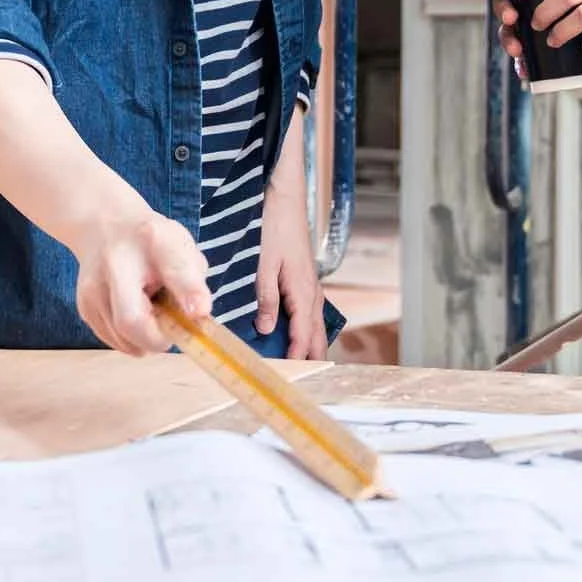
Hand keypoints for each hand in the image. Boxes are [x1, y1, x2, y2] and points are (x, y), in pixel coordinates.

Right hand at [70, 207, 210, 356]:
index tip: (198, 312)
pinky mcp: (85, 308)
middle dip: (159, 337)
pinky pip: (116, 341)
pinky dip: (132, 339)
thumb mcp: (179, 247)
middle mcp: (113, 264)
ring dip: (146, 339)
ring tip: (152, 312)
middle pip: (132, 320)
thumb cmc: (149, 242)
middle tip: (173, 328)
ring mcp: (93, 289)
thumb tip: (198, 314)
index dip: (188, 292)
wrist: (103, 227)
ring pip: (125, 340)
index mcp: (150, 239)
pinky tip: (136, 314)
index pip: (173, 267)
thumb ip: (191, 280)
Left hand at [256, 120, 325, 359]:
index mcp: (302, 291)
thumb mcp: (264, 264)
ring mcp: (312, 287)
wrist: (286, 201)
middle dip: (310, 358)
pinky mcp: (307, 281)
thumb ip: (266, 298)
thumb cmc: (274, 229)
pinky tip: (301, 336)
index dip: (295, 356)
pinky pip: (312, 313)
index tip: (288, 376)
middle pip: (315, 335)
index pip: (302, 335)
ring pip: (316, 326)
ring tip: (304, 367)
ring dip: (311, 346)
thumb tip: (265, 329)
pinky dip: (309, 330)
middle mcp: (312, 293)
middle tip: (300, 380)